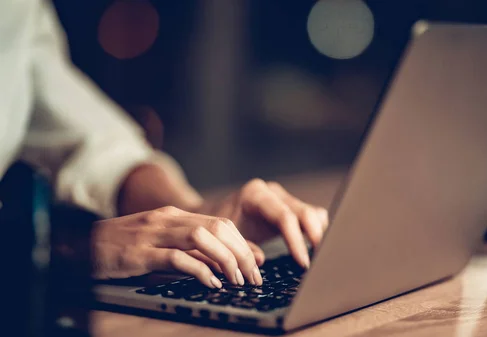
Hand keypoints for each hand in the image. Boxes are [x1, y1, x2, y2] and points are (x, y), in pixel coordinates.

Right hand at [92, 206, 264, 287]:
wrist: (80, 246)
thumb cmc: (123, 249)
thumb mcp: (159, 245)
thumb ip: (188, 251)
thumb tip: (223, 266)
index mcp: (174, 216)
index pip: (220, 223)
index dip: (244, 243)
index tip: (259, 263)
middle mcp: (167, 220)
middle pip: (218, 228)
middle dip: (242, 253)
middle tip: (255, 277)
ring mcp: (153, 234)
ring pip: (202, 238)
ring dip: (226, 260)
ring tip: (238, 281)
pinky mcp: (139, 252)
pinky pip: (176, 257)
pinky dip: (198, 270)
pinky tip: (211, 283)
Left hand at [198, 179, 328, 267]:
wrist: (212, 216)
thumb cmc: (216, 228)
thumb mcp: (224, 238)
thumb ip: (241, 248)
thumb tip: (260, 261)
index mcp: (255, 195)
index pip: (284, 216)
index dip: (296, 240)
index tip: (303, 263)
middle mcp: (273, 192)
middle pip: (304, 212)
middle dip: (315, 238)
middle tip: (320, 263)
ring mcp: (283, 198)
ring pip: (313, 213)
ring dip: (318, 235)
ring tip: (320, 259)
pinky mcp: (290, 207)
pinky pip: (312, 216)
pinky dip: (316, 231)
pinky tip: (315, 250)